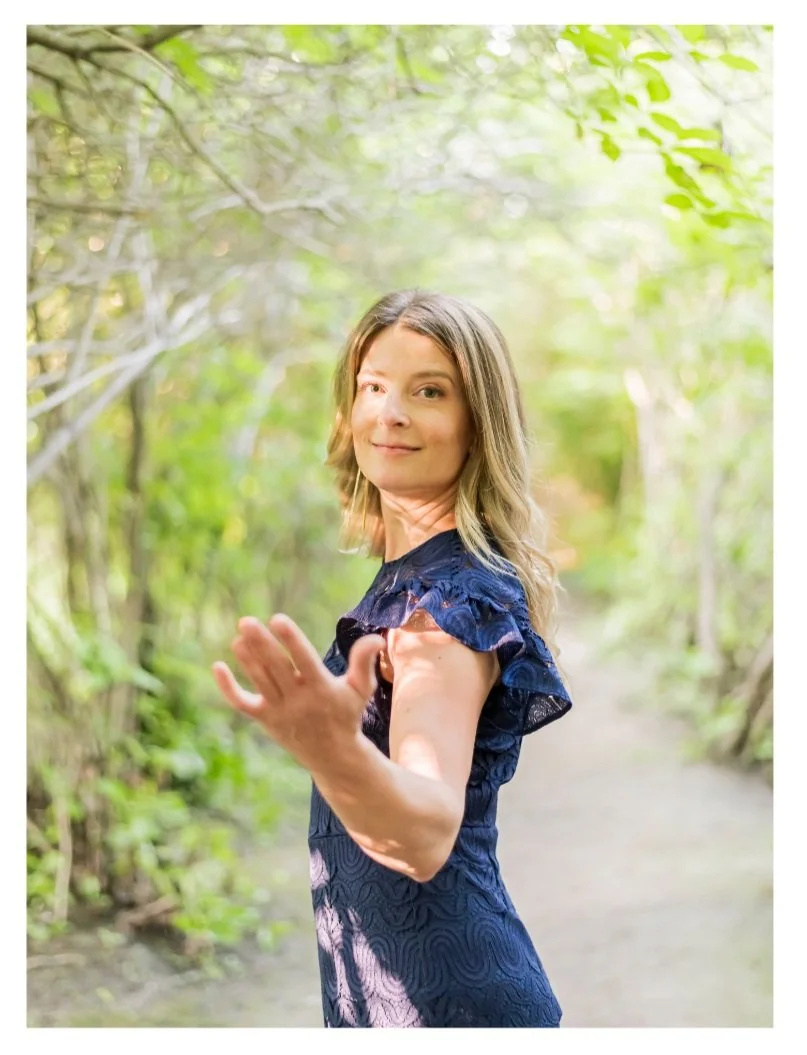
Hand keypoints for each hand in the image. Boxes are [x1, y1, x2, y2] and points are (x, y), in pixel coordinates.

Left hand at [212, 614, 384, 771]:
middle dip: (260, 644)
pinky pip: (242, 703)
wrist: (332, 756)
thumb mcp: (360, 690)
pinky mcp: (265, 719)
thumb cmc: (346, 715)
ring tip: (238, 636)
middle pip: (275, 668)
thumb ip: (364, 663)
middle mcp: (298, 700)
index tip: (278, 619)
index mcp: (322, 689)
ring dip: (247, 659)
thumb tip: (375, 639)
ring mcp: (279, 711)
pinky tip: (217, 667)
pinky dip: (228, 688)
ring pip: (259, 681)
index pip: (304, 660)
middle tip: (246, 621)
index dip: (291, 639)